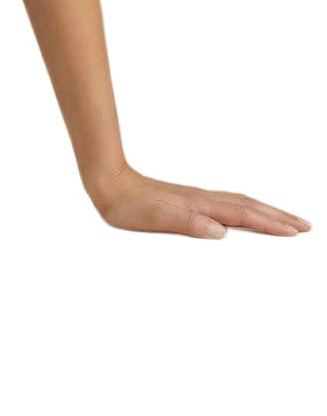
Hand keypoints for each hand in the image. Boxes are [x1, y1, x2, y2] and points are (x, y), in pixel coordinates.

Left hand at [87, 163, 311, 237]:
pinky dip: (247, 210)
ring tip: (286, 220)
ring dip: (266, 212)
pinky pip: (228, 205)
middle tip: (306, 226)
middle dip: (278, 217)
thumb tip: (221, 232)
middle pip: (249, 207)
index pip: (244, 215)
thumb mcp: (155, 218)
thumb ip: (188, 224)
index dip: (271, 224)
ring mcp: (198, 198)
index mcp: (199, 206)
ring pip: (241, 204)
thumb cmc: (128, 206)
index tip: (296, 232)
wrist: (109, 183)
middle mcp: (203, 200)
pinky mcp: (190, 200)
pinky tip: (246, 216)